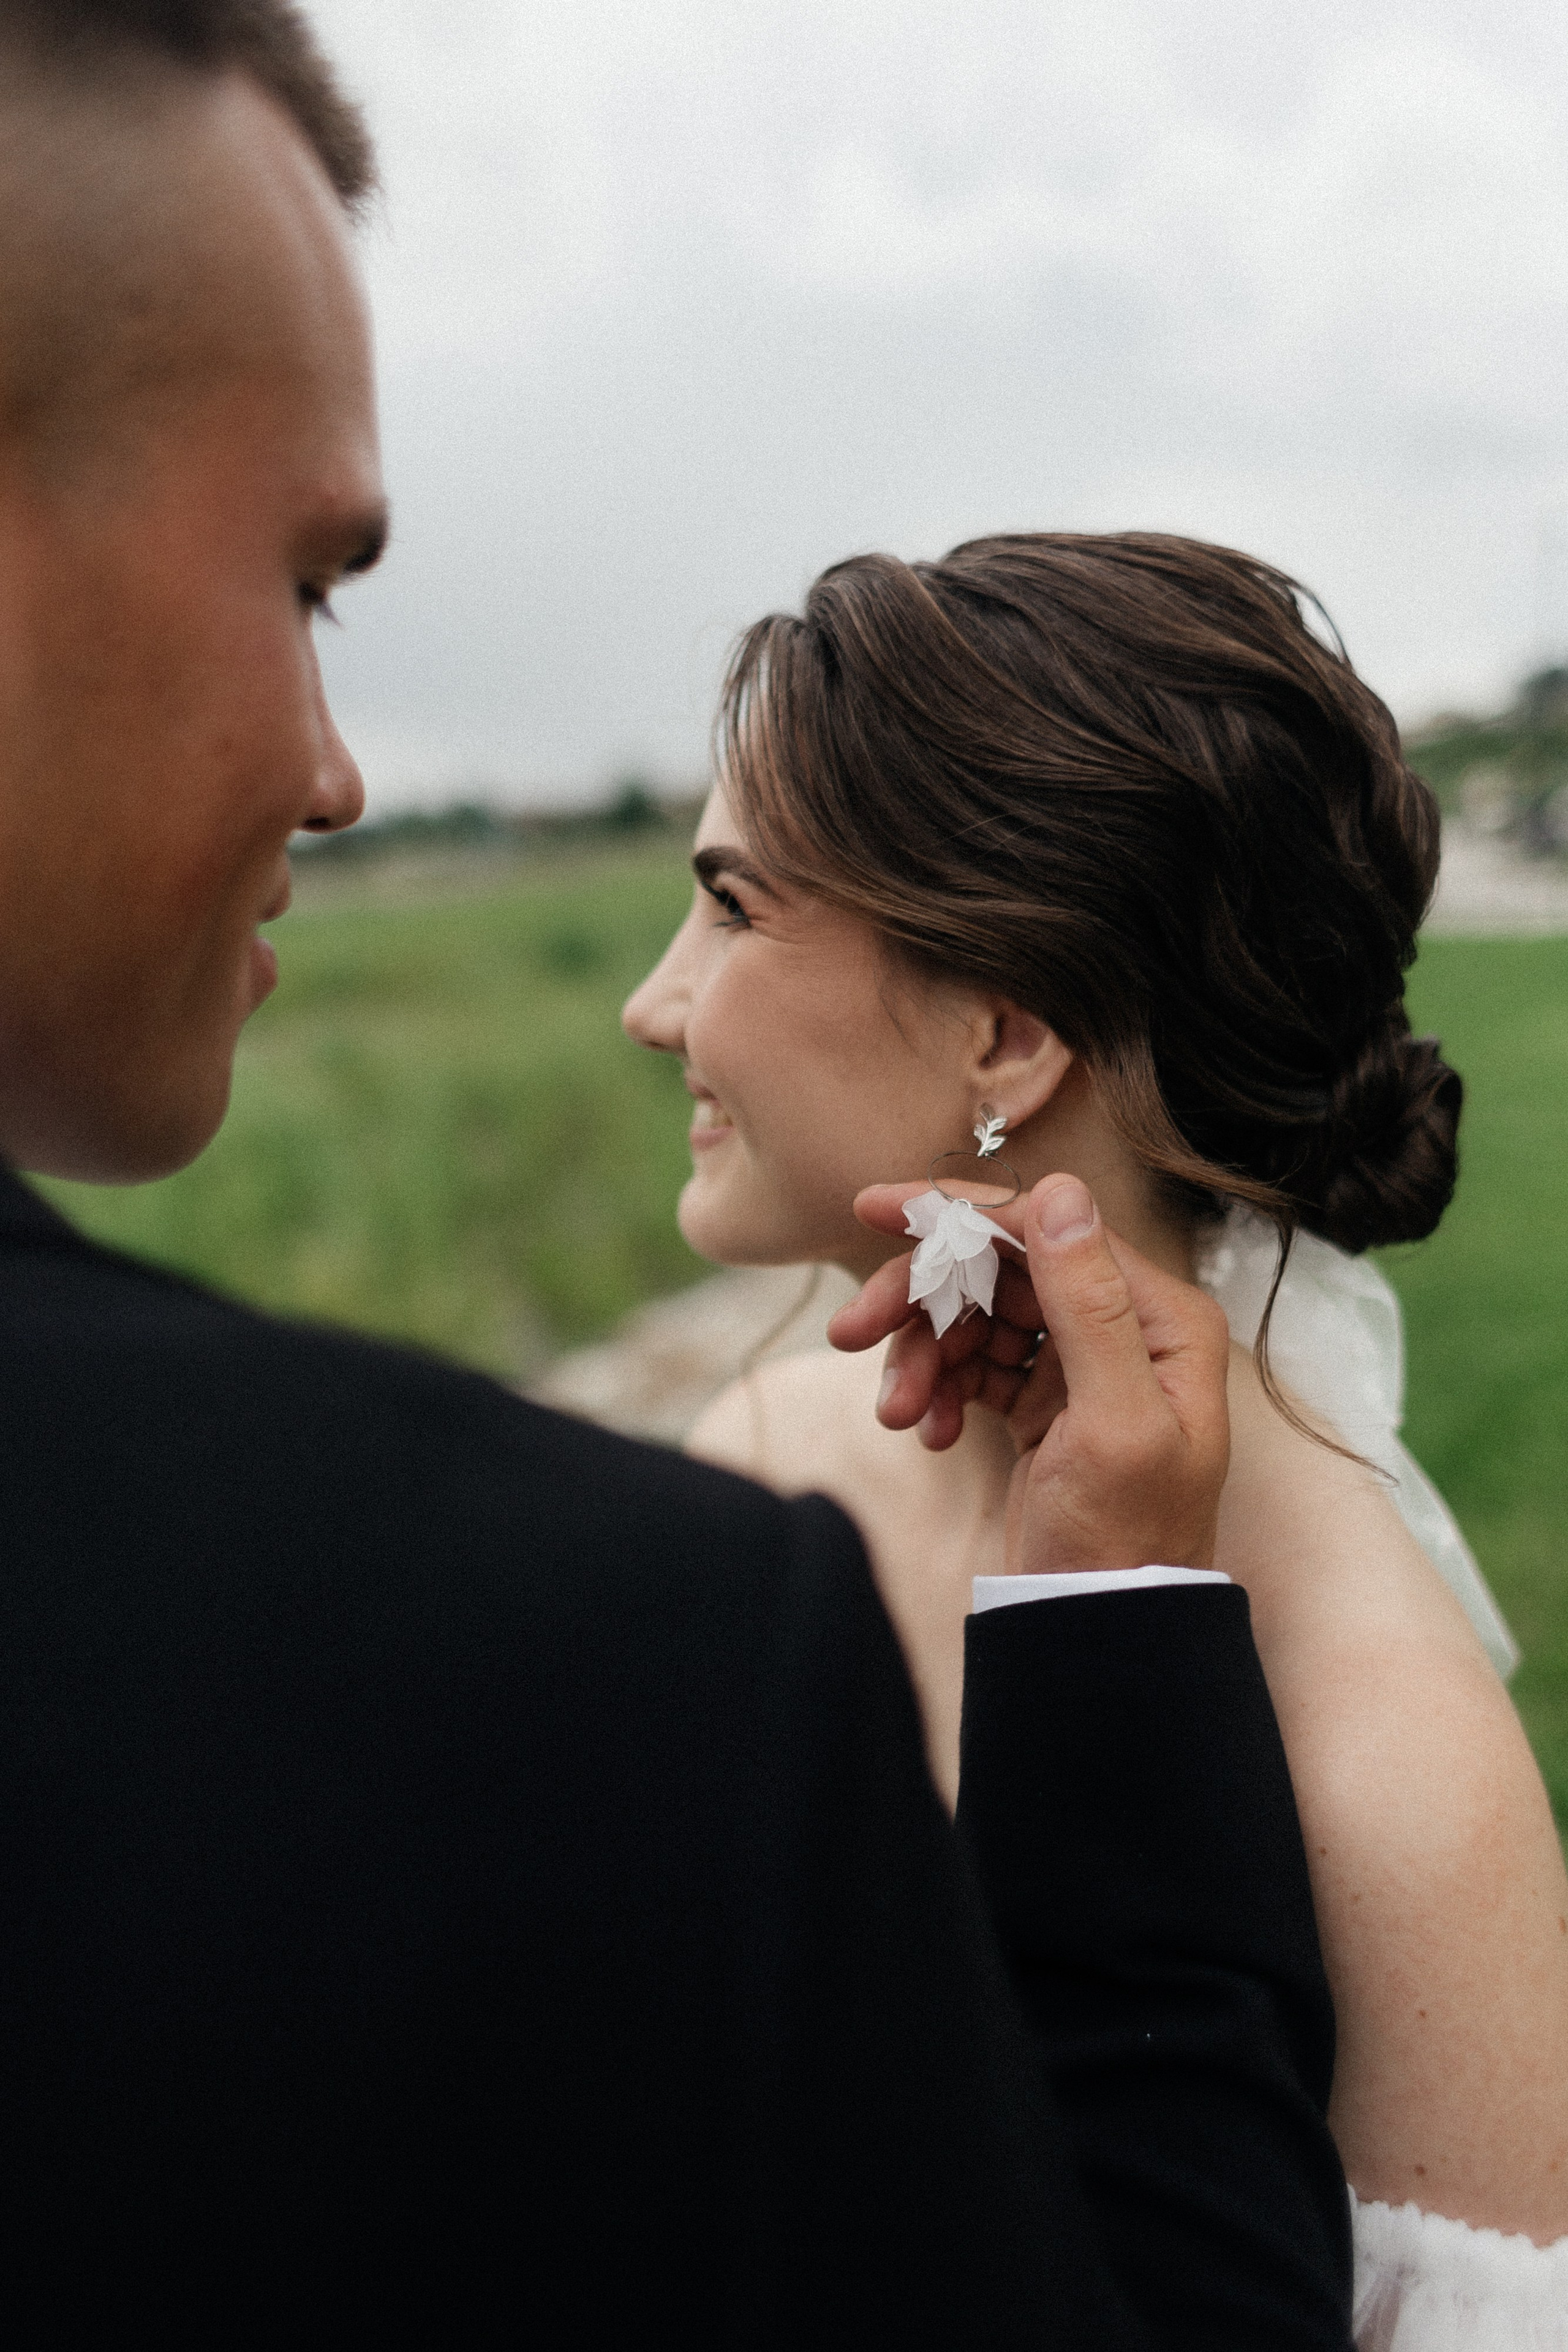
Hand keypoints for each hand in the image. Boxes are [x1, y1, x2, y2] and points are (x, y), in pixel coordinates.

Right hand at [829, 1174, 1230, 1574]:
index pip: (1048, 1230)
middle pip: (999, 1269)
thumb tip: (1062, 1191)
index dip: (960, 1215)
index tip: (874, 1210)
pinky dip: (937, 1392)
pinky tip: (929, 1433)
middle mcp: (1124, 1328)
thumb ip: (1090, 1304)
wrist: (1100, 1631)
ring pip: (974, 1317)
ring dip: (922, 1355)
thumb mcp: (1114, 1420)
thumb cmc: (1127, 1538)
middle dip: (921, 1295)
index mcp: (1161, 1319)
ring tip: (895, 1411)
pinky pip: (969, 1366)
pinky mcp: (1039, 1403)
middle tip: (849, 1328)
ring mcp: (1078, 1365)